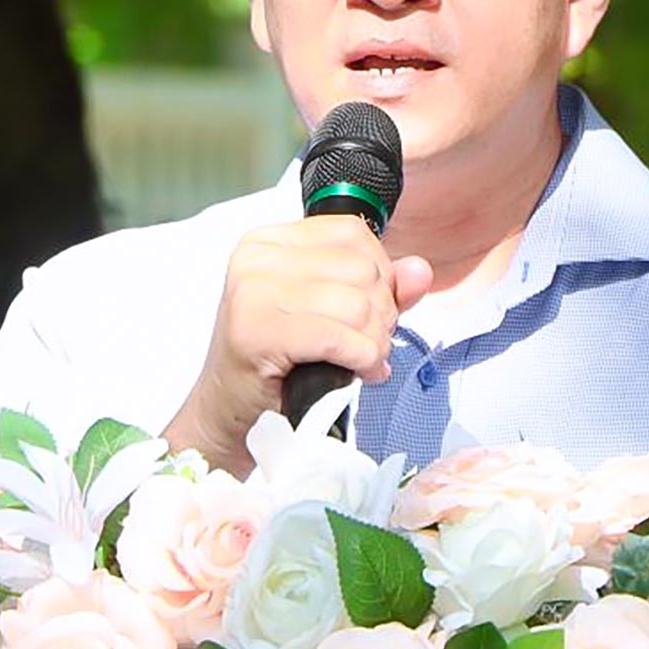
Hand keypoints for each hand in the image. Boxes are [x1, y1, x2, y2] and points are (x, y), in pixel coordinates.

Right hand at [163, 216, 432, 474]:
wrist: (229, 415)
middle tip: (366, 346)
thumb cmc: (276, 364)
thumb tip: (420, 271)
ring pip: (357, 304)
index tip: (369, 311)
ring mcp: (252, 292)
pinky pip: (340, 337)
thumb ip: (377, 288)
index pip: (351, 233)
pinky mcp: (256, 332)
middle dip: (381, 315)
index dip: (380, 274)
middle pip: (361, 269)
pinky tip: (357, 373)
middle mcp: (256, 258)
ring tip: (361, 362)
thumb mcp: (327, 313)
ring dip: (374, 343)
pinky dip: (361, 359)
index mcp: (269, 242)